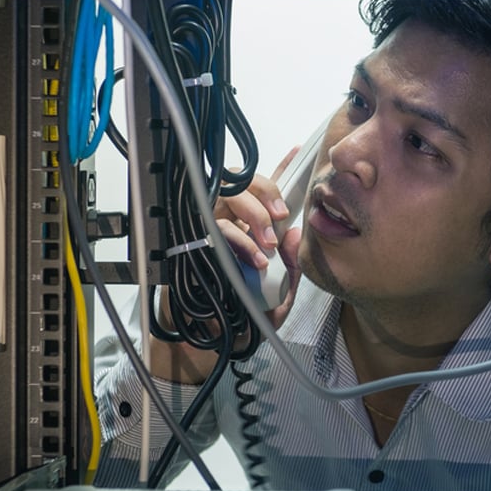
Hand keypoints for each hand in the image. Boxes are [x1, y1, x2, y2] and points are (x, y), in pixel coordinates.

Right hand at [147, 148, 303, 383]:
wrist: (214, 340)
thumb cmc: (247, 314)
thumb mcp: (281, 294)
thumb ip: (293, 267)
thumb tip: (293, 233)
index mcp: (249, 226)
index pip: (262, 190)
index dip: (280, 169)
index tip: (296, 151)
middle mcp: (226, 220)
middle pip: (240, 181)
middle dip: (265, 193)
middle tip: (280, 217)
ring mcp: (207, 229)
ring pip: (226, 197)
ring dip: (252, 214)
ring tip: (268, 243)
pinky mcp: (194, 243)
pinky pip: (216, 227)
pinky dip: (240, 241)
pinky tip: (256, 259)